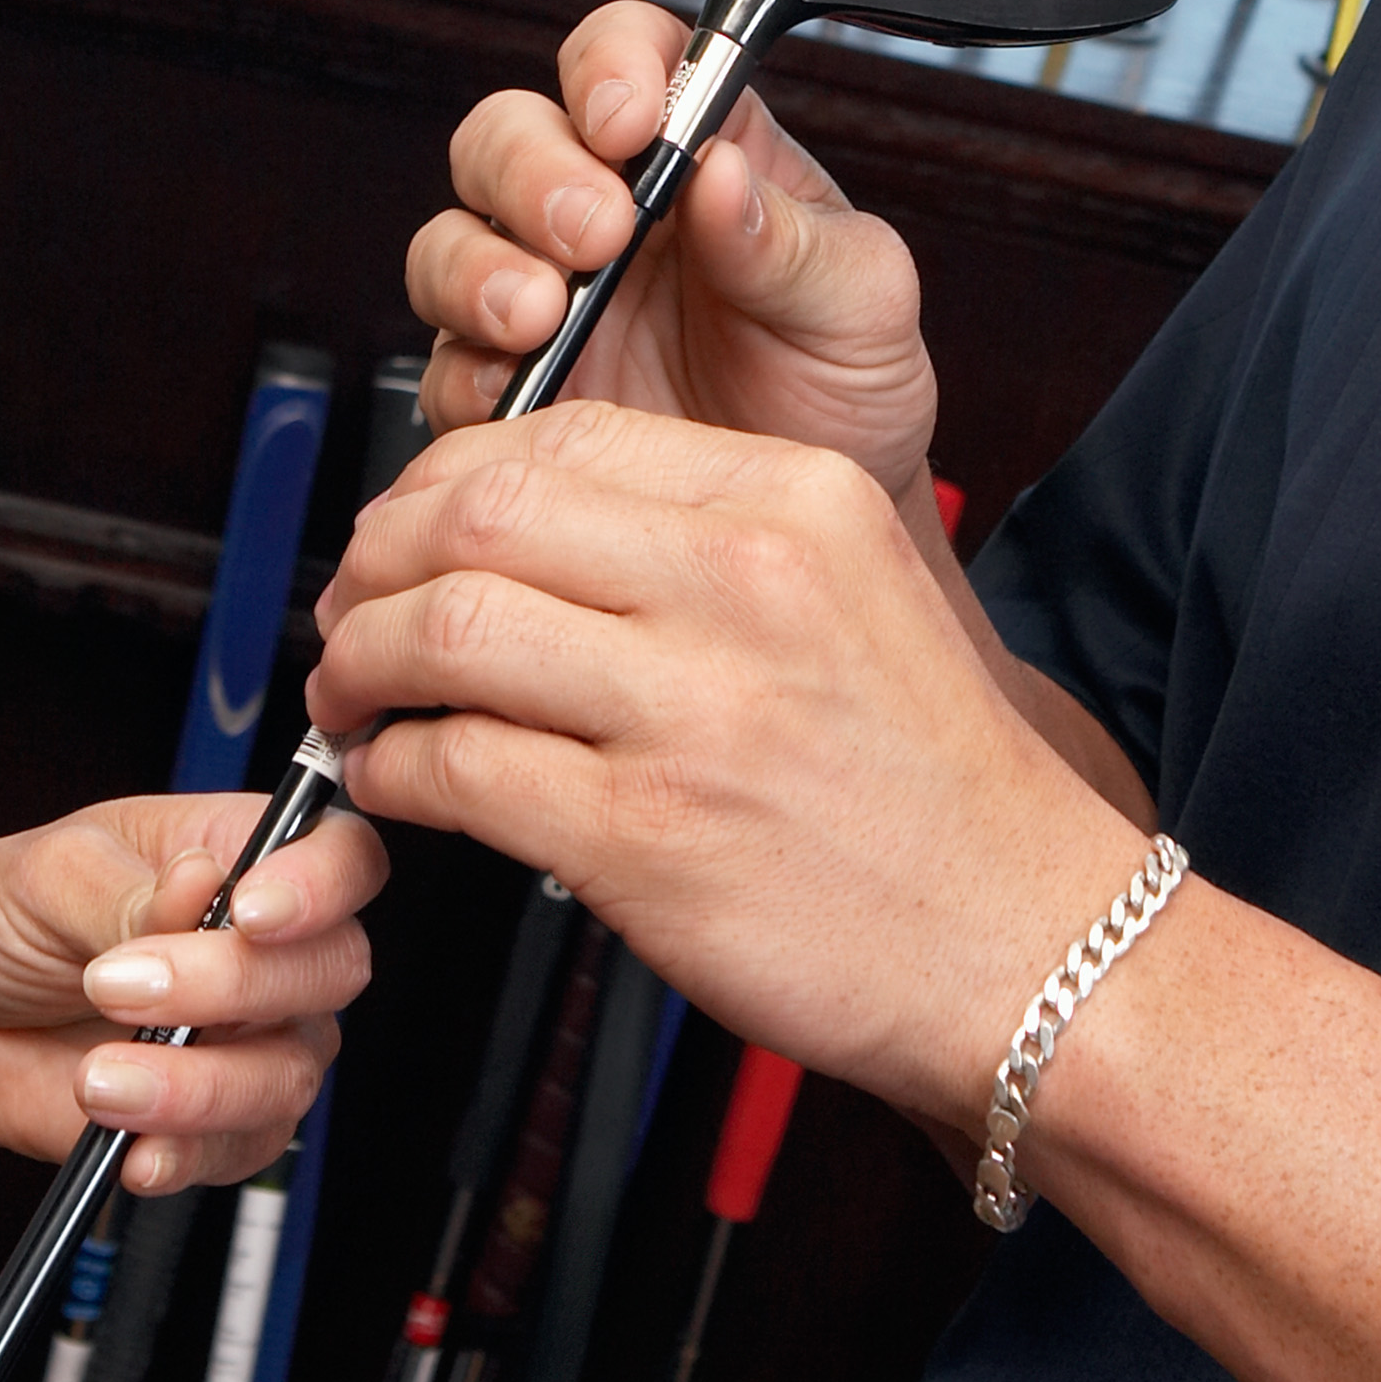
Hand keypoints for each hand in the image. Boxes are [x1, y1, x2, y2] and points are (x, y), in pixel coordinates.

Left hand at [0, 793, 383, 1196]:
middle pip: (330, 969)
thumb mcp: (51, 875)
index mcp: (237, 857)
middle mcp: (262, 951)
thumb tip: (201, 886)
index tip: (247, 910)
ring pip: (290, 1072)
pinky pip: (241, 1149)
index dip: (320, 886)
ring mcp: (247, 1040)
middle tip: (119, 985)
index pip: (340, 858)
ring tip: (96, 1076)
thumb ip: (133, 891)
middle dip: (231, 986)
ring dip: (195, 1083)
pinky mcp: (213, 1122)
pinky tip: (131, 1143)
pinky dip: (185, 1150)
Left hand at [307, 398, 1139, 1122]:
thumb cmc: (929, 791)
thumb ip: (701, 539)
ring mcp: (692, 709)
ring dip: (362, 664)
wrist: (1025, 945)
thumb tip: (518, 527)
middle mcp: (741, 582)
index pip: (560, 436)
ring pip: (446, 629)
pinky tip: (400, 784)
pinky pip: (456, 768)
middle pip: (479, 512)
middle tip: (354, 612)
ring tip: (354, 700)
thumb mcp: (845, 593)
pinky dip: (394, 773)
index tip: (414, 534)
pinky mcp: (645, 836)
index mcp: (791, 499)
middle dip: (378, 560)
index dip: (446, 481)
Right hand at [403, 0, 937, 527]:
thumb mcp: (861, 305)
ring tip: (541, 314)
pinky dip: (464, 369)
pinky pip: (444, 362)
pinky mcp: (510, 386)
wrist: (808, 532)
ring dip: (478, 266)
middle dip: (532, 171)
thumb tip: (722, 173)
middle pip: (509, 135)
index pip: (627, 58)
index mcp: (695, 154)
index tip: (629, 120)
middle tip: (592, 232)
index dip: (610, 67)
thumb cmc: (842, 387)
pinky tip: (517, 386)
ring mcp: (545, 297)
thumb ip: (794, 241)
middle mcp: (603, 209)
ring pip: (453, 238)